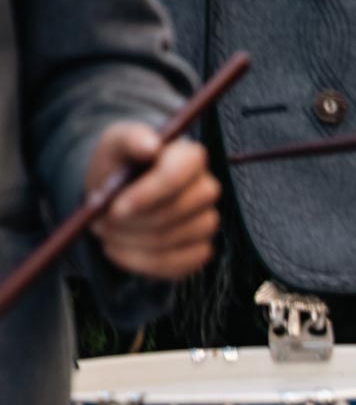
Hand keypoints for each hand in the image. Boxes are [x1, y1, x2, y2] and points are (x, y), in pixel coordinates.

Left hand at [86, 124, 219, 279]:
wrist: (119, 193)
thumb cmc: (120, 165)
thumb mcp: (116, 143)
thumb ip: (131, 138)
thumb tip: (151, 144)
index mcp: (190, 157)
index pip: (177, 177)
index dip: (146, 195)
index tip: (114, 207)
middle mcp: (206, 190)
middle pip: (172, 214)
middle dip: (131, 222)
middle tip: (99, 222)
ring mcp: (206, 223)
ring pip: (168, 242)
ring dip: (129, 242)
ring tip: (105, 231)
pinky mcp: (200, 251)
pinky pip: (173, 266)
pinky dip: (139, 262)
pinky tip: (118, 249)